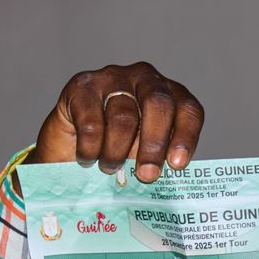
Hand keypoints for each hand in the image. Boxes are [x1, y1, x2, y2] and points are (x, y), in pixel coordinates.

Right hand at [31, 62, 203, 182]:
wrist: (70, 146)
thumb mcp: (144, 154)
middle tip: (147, 175)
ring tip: (111, 169)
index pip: (188, 109)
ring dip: (117, 152)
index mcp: (171, 94)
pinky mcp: (82, 85)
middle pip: (158, 104)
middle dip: (153, 144)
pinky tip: (89, 159)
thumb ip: (160, 159)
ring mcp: (113, 77)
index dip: (186, 136)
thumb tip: (166, 181)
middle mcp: (145, 78)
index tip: (177, 164)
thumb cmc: (117, 149)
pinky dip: (91, 148)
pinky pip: (91, 122)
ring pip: (123, 116)